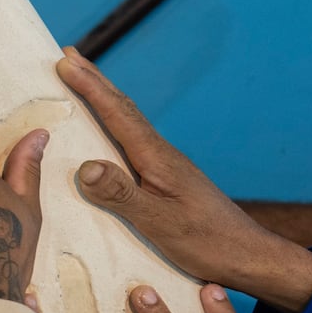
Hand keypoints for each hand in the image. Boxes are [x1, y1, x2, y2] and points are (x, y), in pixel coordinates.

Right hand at [57, 48, 311, 312]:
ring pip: (128, 122)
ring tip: (82, 82)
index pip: (117, 115)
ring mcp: (164, 165)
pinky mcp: (165, 179)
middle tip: (68, 55)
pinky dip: (112, 123)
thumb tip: (84, 166)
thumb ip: (122, 194)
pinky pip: (130, 140)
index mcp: (156, 158)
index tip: (64, 62)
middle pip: (123, 109)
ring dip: (102, 98)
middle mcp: (160, 154)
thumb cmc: (206, 242)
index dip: (90, 88)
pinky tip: (107, 132)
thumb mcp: (160, 223)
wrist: (248, 257)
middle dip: (94, 81)